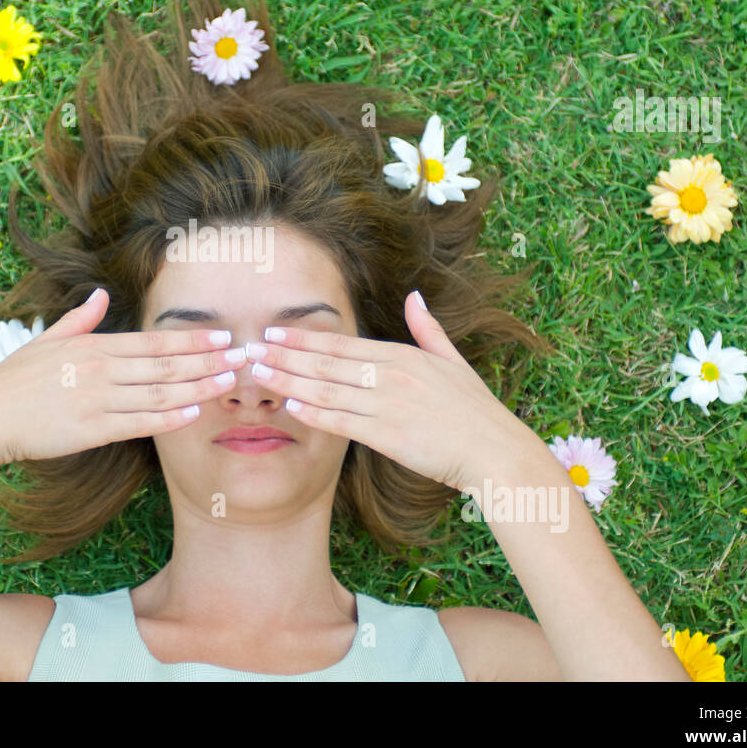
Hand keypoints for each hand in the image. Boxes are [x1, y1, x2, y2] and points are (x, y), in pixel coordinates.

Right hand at [0, 288, 247, 467]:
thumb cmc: (14, 380)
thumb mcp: (46, 339)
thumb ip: (80, 319)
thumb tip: (101, 294)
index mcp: (94, 346)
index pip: (154, 341)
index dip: (191, 340)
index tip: (222, 337)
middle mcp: (101, 370)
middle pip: (165, 365)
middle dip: (208, 361)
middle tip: (242, 357)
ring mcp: (97, 400)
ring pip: (160, 394)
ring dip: (199, 388)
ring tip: (229, 383)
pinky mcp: (91, 430)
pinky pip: (138, 424)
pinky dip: (169, 419)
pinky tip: (194, 415)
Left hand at [244, 291, 543, 489]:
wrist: (495, 451)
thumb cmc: (475, 410)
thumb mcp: (453, 360)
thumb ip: (428, 329)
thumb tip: (414, 296)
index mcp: (402, 356)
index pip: (342, 343)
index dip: (304, 338)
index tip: (274, 332)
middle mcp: (391, 376)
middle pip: (327, 363)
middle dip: (284, 356)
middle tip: (250, 350)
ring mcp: (388, 405)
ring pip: (328, 390)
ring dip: (289, 382)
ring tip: (259, 375)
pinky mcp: (389, 436)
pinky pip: (343, 422)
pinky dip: (315, 414)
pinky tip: (290, 408)